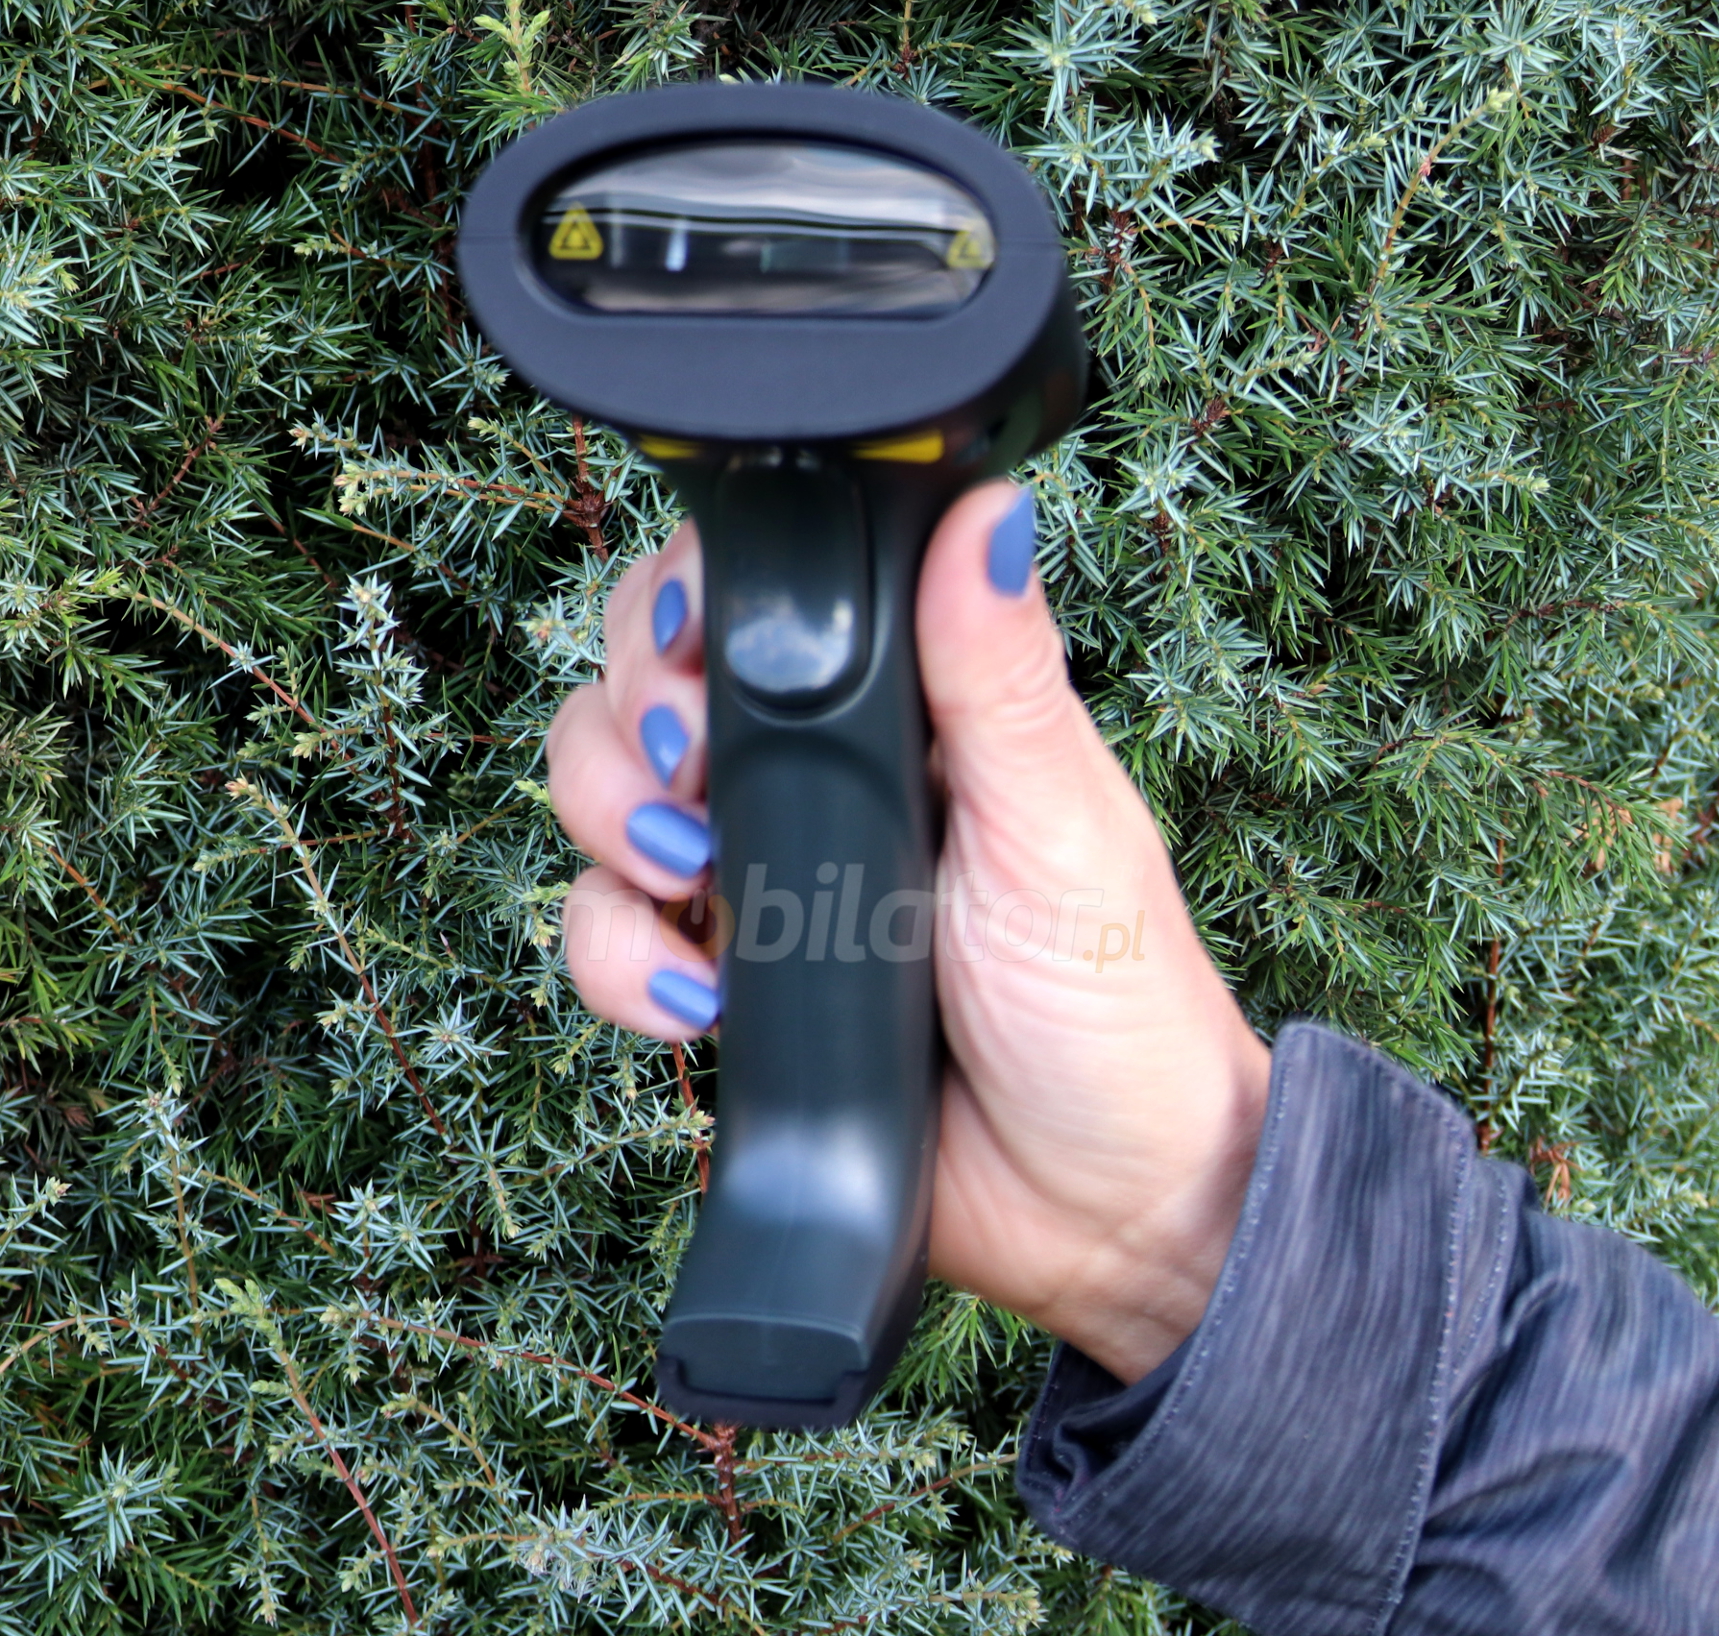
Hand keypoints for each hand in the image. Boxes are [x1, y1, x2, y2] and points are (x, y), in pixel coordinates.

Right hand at [546, 481, 1271, 1382]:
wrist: (1101, 1207)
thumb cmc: (1115, 1002)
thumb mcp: (1060, 823)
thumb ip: (1000, 674)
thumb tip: (986, 511)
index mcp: (906, 711)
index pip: (757, 599)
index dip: (694, 602)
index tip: (695, 645)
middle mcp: (816, 780)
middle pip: (647, 687)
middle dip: (634, 718)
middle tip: (692, 775)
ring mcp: (760, 880)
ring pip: (604, 801)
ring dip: (608, 825)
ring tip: (690, 877)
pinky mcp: (723, 985)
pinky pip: (609, 940)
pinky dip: (620, 961)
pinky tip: (698, 997)